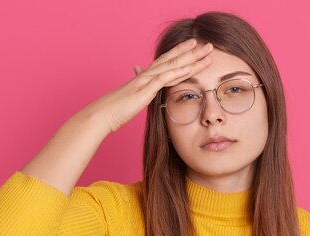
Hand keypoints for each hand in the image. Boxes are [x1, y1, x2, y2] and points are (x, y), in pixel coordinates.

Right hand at [87, 38, 212, 132]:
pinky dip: (176, 73)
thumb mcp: (132, 100)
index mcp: (145, 77)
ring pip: (171, 66)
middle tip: (208, 45)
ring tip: (205, 52)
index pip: (166, 62)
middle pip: (172, 59)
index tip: (194, 48)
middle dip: (191, 52)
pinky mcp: (143, 91)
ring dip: (190, 59)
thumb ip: (142, 94)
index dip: (181, 53)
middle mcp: (146, 75)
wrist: (101, 115)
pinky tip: (188, 69)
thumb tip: (146, 93)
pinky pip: (162, 79)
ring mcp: (145, 81)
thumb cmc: (116, 110)